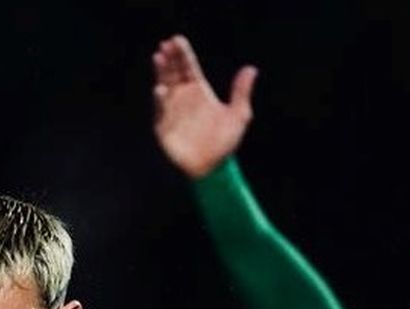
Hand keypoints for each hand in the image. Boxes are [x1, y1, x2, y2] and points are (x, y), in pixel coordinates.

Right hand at [152, 34, 256, 178]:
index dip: (183, 54)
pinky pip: (161, 110)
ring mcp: (172, 111)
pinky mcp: (163, 126)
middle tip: (166, 44)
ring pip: (164, 86)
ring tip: (159, 58)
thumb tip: (251, 69)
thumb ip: (241, 92)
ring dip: (161, 72)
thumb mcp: (238, 115)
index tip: (177, 40)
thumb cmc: (225, 143)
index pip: (189, 68)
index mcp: (199, 92)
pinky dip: (160, 100)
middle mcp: (183, 98)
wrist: (212, 167)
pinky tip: (160, 89)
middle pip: (174, 72)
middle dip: (170, 58)